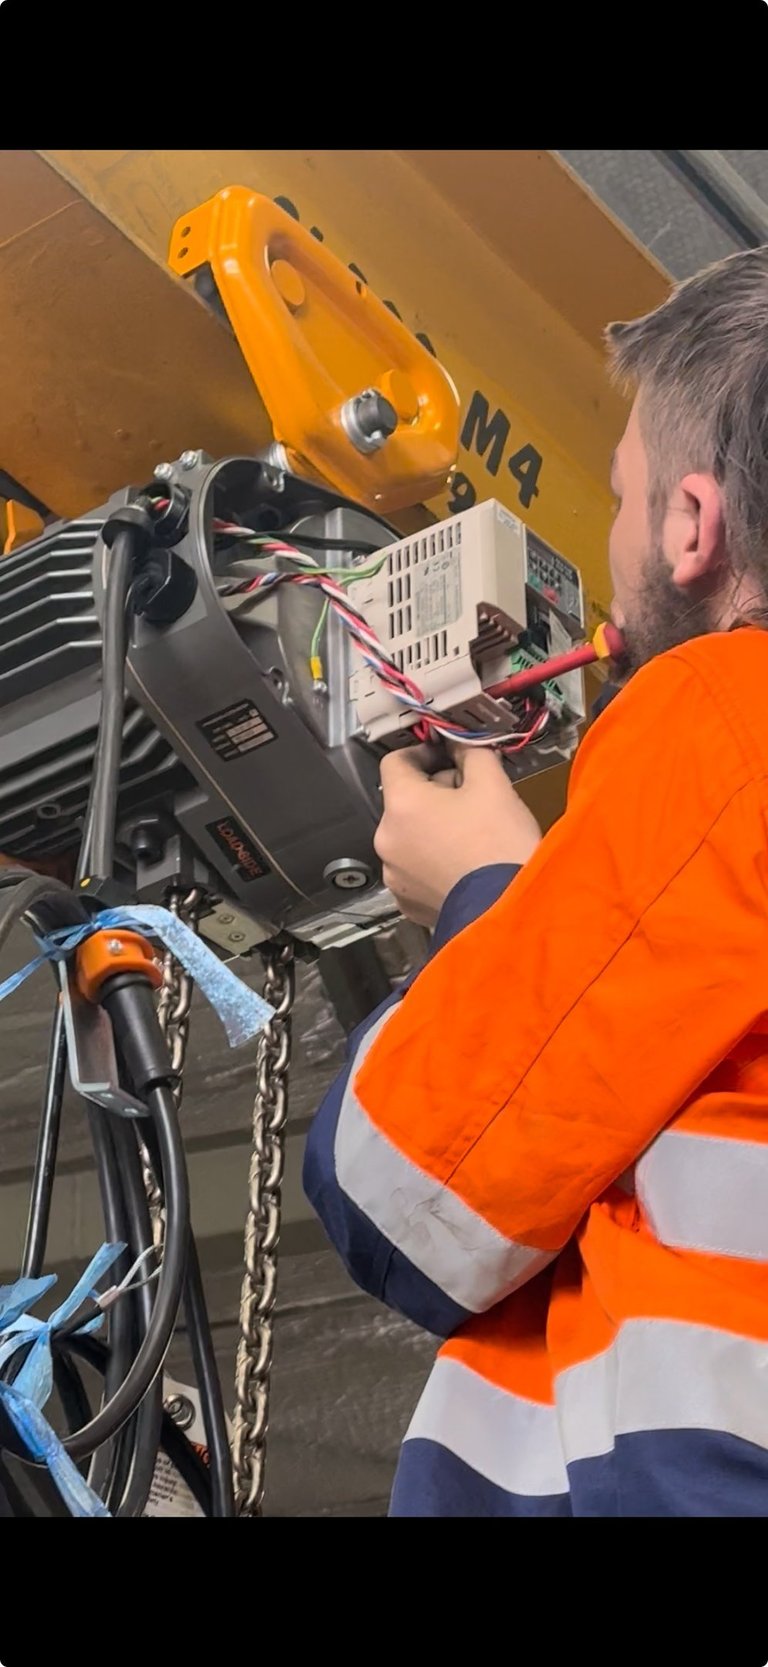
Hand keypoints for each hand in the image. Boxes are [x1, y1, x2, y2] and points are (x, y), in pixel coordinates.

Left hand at [374, 743, 542, 927]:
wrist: (510, 910)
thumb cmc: (500, 849)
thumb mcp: (493, 784)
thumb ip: (471, 753)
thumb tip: (461, 746)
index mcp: (402, 804)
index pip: (395, 761)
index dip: (422, 753)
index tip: (445, 756)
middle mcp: (387, 839)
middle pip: (405, 800)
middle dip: (436, 794)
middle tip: (473, 800)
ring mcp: (394, 874)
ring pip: (410, 835)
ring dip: (434, 828)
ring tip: (472, 836)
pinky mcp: (407, 899)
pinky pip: (416, 868)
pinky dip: (434, 861)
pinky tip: (464, 863)